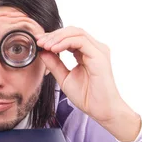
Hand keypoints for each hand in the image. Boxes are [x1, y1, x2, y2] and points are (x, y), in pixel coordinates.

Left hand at [37, 26, 140, 140]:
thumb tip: (43, 52)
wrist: (101, 110)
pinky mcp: (99, 56)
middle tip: (40, 42)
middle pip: (72, 31)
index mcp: (87, 53)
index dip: (53, 38)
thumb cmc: (87, 97)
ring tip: (45, 45)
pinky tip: (54, 49)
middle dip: (54, 35)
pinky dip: (65, 43)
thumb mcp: (64, 78)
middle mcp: (94, 49)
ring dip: (58, 37)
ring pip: (76, 33)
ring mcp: (98, 51)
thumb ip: (55, 65)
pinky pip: (80, 41)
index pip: (69, 37)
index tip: (39, 43)